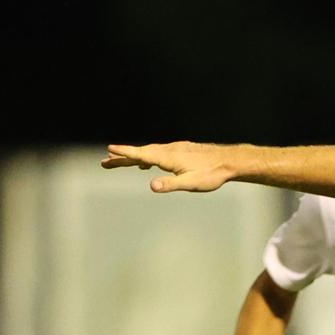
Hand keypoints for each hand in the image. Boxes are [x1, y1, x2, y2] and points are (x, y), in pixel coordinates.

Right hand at [102, 142, 236, 192]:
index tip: (109, 150)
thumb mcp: (190, 183)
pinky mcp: (181, 150)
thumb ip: (170, 184)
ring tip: (120, 161)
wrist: (229, 162)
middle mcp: (168, 150)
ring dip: (133, 157)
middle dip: (122, 158)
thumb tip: (152, 185)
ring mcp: (175, 149)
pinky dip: (147, 156)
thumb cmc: (211, 174)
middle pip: (140, 153)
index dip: (124, 153)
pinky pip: (158, 152)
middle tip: (104, 163)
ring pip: (149, 152)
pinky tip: (147, 162)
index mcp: (167, 157)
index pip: (141, 154)